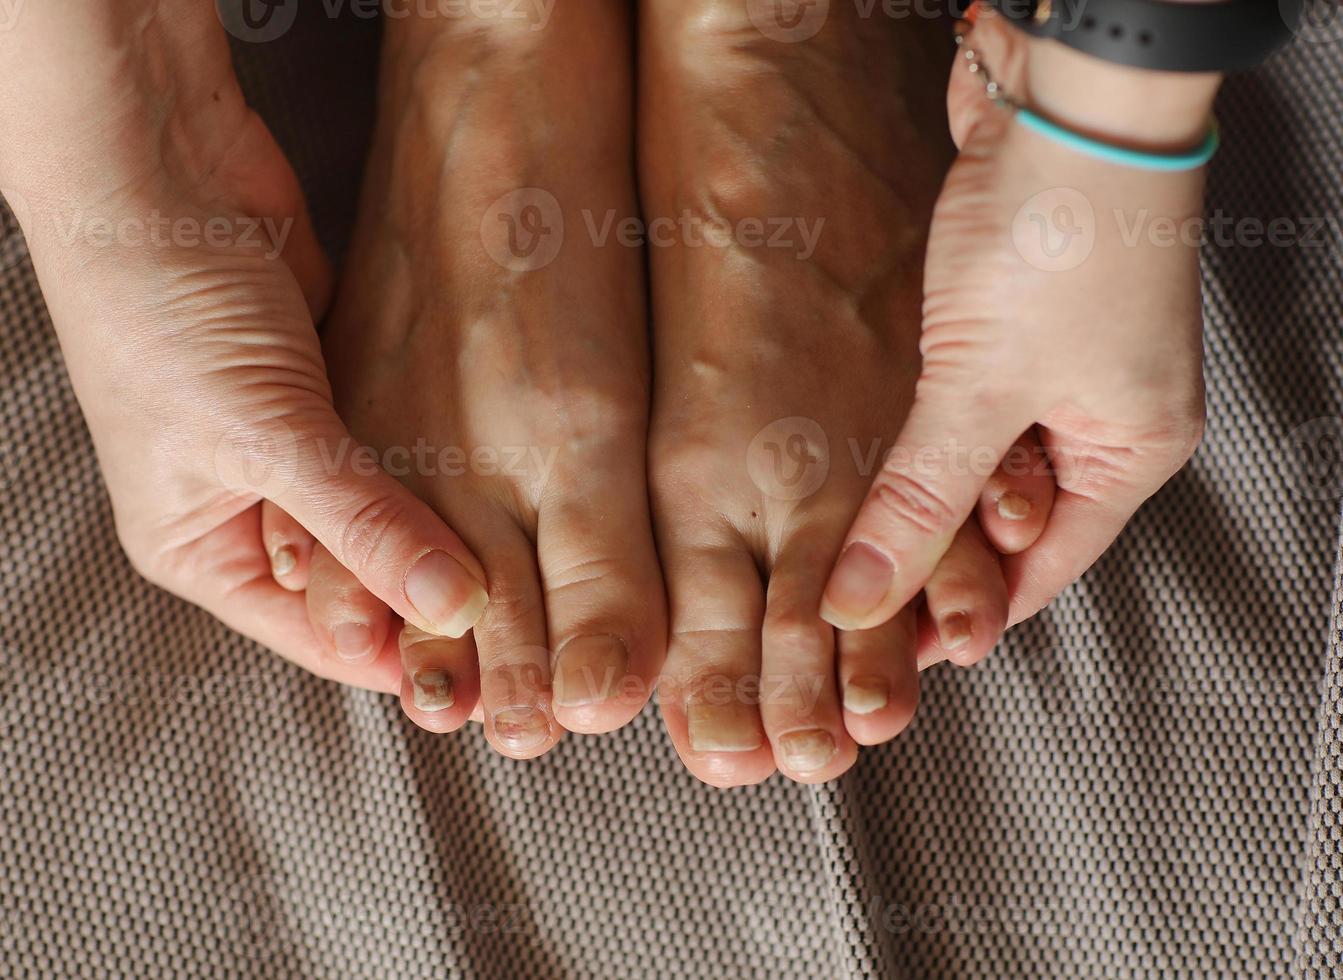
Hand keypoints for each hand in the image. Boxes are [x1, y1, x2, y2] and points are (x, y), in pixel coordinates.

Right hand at [0, 2, 490, 686]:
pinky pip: (398, 446)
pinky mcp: (332, 385)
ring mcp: (293, 444)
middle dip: (432, 597)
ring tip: (536, 563)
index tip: (496, 678)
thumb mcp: (263, 436)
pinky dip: (440, 460)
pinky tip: (508, 480)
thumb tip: (454, 607)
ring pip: (387, 512)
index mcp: (201, 549)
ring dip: (445, 527)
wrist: (155, 167)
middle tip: (531, 624)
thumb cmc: (162, 309)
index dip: (406, 657)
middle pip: (361, 582)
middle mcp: (247, 509)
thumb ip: (363, 525)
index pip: (322, 636)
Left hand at [820, 14, 1212, 633]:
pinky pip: (952, 400)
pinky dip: (909, 429)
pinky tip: (854, 451)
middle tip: (844, 596)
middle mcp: (1098, 414)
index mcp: (1128, 451)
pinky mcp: (1005, 316)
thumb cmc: (1063, 231)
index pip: (1038, 572)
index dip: (959, 616)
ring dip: (910, 493)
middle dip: (928, 557)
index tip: (881, 650)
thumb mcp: (981, 388)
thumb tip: (867, 595)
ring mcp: (1053, 363)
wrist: (1058, 94)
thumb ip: (920, 498)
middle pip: (1002, 521)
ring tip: (835, 535)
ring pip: (969, 461)